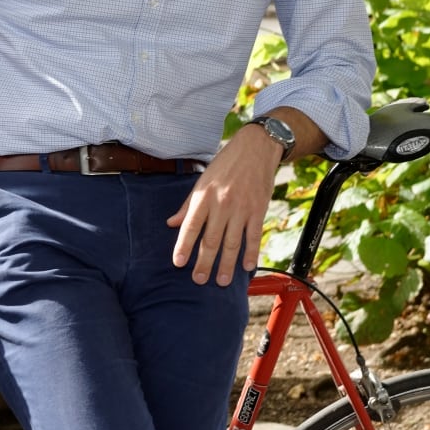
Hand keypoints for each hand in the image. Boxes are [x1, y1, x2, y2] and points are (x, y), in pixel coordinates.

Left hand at [167, 127, 282, 284]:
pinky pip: (253, 236)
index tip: (178, 263)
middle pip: (210, 239)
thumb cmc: (225, 165)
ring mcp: (241, 208)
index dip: (183, 245)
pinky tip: (246, 267)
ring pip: (232, 242)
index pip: (190, 226)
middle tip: (199, 280)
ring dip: (226, 264)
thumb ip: (187, 205)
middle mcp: (221, 204)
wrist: (255, 148)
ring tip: (221, 281)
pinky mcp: (258, 210)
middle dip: (204, 262)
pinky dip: (250, 253)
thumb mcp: (201, 181)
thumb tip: (171, 223)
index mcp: (203, 196)